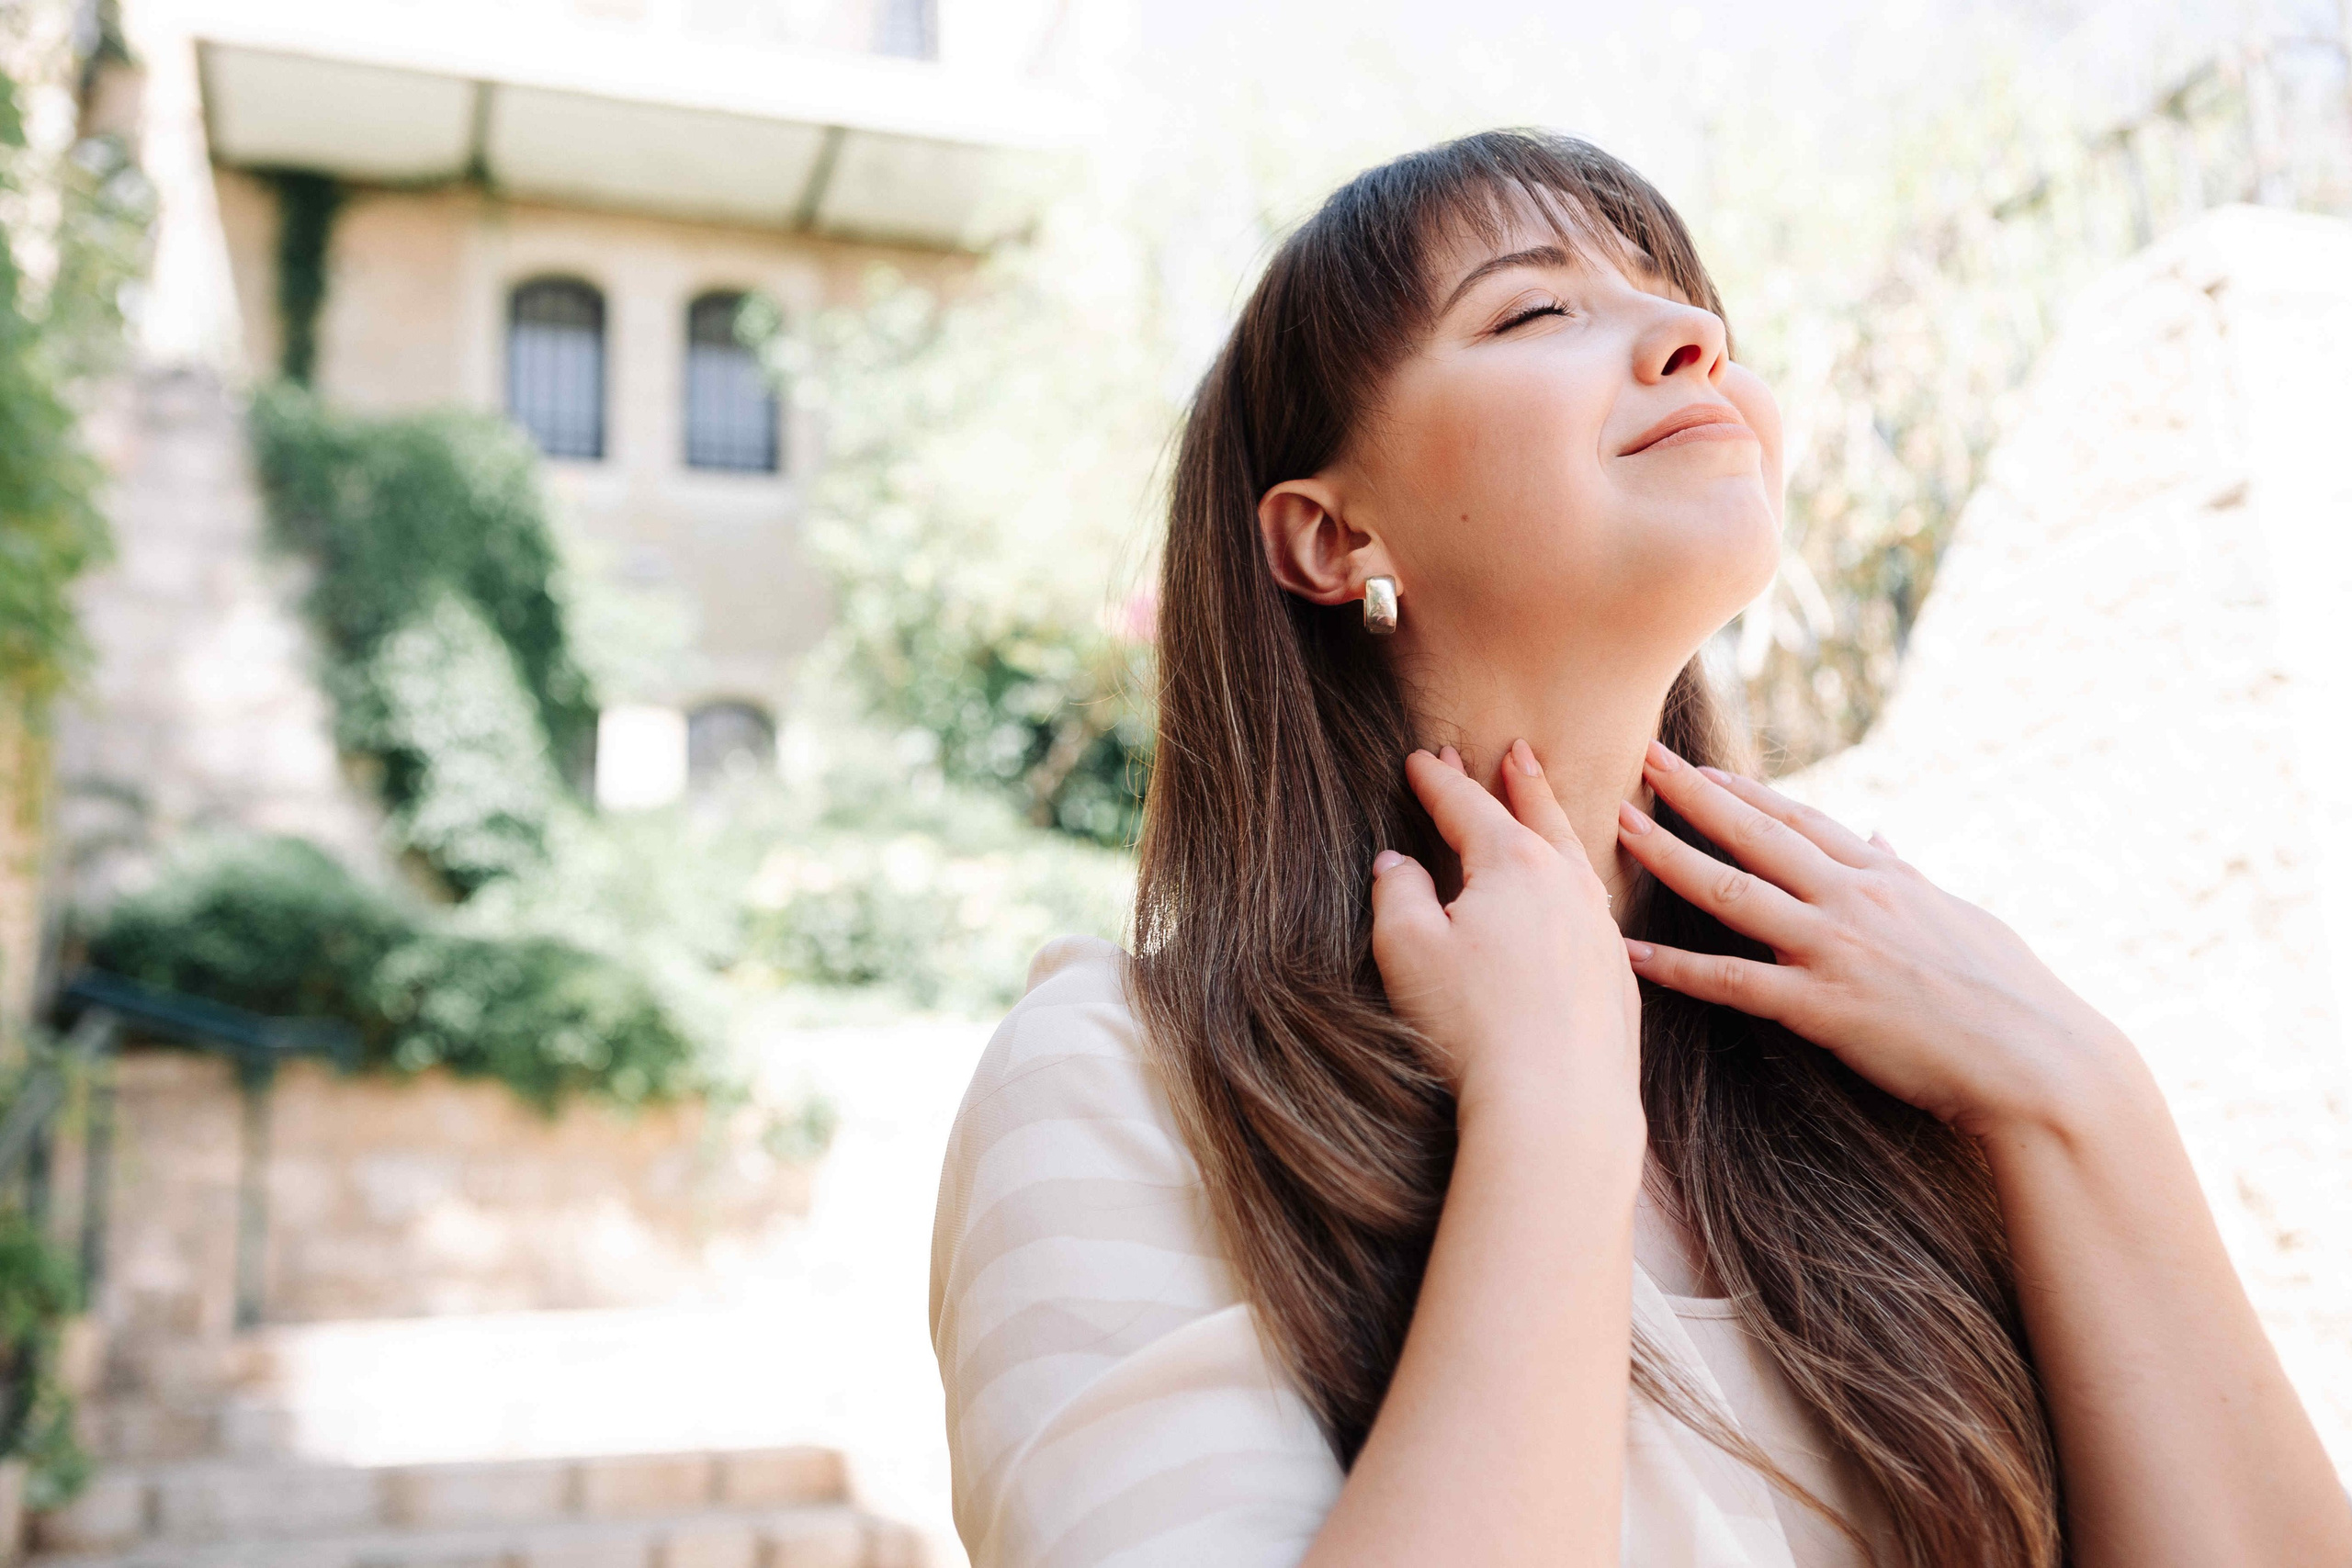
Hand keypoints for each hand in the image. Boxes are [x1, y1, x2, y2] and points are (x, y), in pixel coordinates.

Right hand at [1371, 742, 1641, 1126]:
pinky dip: (1580, 886)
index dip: (1438, 781)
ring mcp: (1601, 932)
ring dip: (1558, 827)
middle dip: (1518, 784)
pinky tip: (1576, 900)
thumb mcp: (1405, 949)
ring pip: (1578, 860)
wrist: (1557, 1104)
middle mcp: (1567, 885)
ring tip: (1550, 811)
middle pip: (1538, 818)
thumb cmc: (1473, 1024)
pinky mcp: (1616, 979)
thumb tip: (1397, 865)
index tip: (1420, 759)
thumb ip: (1396, 893)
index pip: (1467, 807)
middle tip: (1515, 752)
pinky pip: (1596, 909)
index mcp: (1513, 865)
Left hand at [1615, 741, 2135, 1136]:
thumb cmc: (2013, 997)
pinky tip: (1629, 954)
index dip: (1746, 791)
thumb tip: (1885, 836)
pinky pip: (1733, 982)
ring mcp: (1836, 949)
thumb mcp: (1962, 918)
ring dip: (1669, 855)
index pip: (1803, 819)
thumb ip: (1911, 875)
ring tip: (1617, 826)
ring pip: (1732, 892)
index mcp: (1887, 878)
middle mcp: (1855, 900)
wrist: (2043, 1063)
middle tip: (1640, 756)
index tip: (1701, 768)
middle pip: (1756, 834)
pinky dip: (1677, 969)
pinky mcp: (1824, 1007)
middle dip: (1693, 792)